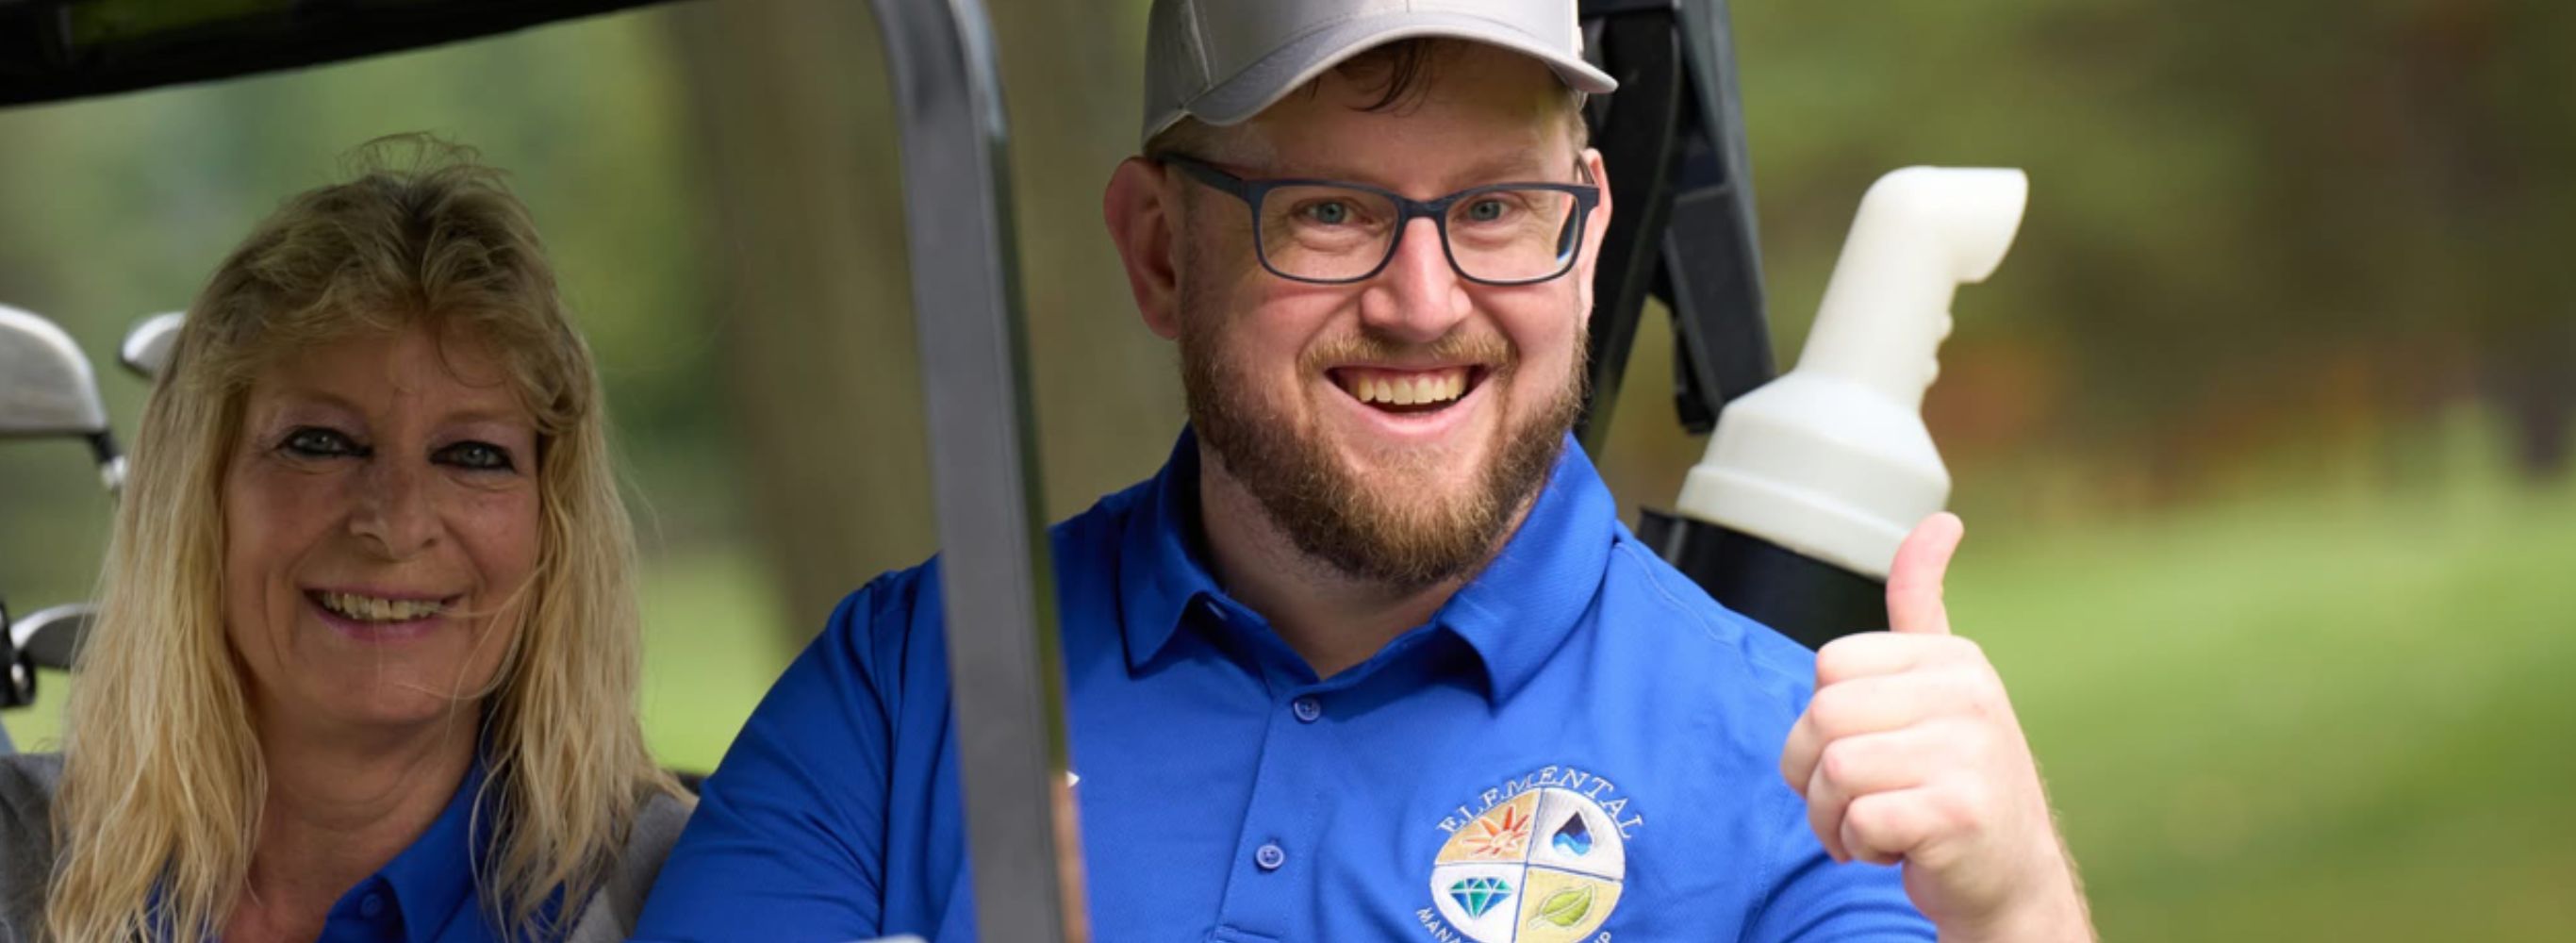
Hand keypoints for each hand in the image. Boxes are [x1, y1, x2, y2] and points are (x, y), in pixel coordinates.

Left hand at [1779, 513, 2093, 941]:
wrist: (2011, 880)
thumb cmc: (1955, 782)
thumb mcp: (1944, 687)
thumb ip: (1922, 608)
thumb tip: (1939, 519)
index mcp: (1954, 659)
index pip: (1829, 666)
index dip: (1822, 720)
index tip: (1866, 749)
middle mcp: (1969, 695)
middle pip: (1822, 717)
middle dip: (1814, 775)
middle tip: (1856, 800)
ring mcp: (1969, 753)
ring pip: (1832, 771)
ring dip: (1833, 817)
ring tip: (1877, 826)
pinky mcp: (1960, 813)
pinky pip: (1859, 819)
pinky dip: (1860, 846)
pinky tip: (1898, 850)